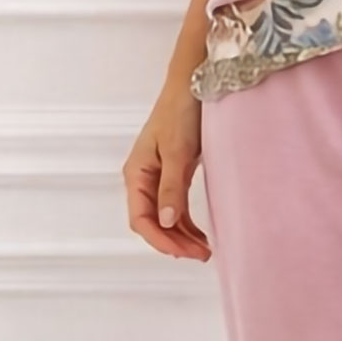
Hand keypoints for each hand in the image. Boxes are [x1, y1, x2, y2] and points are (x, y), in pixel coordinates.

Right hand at [123, 78, 212, 259]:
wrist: (192, 85)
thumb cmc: (180, 112)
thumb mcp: (177, 152)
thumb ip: (171, 187)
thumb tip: (165, 221)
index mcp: (137, 174)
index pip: (141, 219)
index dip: (160, 241)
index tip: (183, 253)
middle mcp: (143, 179)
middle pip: (153, 223)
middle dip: (174, 242)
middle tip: (202, 255)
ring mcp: (158, 177)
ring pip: (165, 218)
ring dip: (181, 236)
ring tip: (204, 250)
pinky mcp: (173, 174)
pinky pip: (175, 207)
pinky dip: (186, 223)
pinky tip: (200, 234)